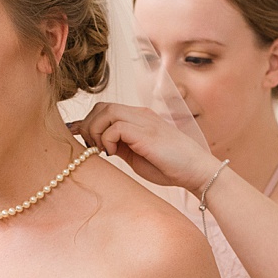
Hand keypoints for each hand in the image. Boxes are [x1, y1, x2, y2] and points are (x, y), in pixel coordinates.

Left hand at [68, 102, 220, 192]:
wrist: (196, 171)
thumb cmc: (169, 166)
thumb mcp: (136, 156)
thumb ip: (119, 146)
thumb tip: (96, 145)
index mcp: (138, 119)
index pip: (105, 109)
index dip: (88, 122)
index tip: (81, 139)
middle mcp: (140, 115)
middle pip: (101, 106)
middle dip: (89, 126)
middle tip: (92, 147)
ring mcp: (144, 121)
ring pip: (106, 111)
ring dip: (96, 131)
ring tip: (103, 150)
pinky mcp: (146, 132)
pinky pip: (116, 126)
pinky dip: (108, 139)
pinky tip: (114, 153)